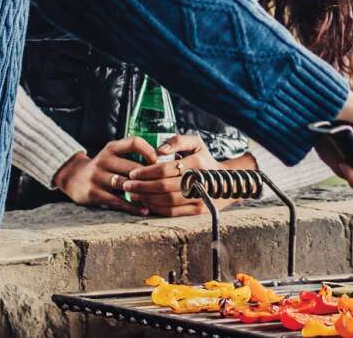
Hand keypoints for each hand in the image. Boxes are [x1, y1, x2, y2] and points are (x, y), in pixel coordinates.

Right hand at [52, 137, 158, 214]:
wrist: (73, 177)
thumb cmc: (103, 167)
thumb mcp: (113, 154)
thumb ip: (133, 155)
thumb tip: (165, 161)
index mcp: (112, 148)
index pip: (134, 142)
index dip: (150, 151)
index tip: (161, 162)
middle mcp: (104, 159)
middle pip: (133, 168)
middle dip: (151, 178)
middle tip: (166, 185)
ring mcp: (98, 176)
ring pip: (126, 185)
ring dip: (144, 194)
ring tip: (158, 200)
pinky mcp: (94, 193)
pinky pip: (117, 201)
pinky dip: (132, 207)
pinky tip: (144, 210)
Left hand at [122, 134, 238, 216]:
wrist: (225, 181)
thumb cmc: (204, 159)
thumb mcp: (195, 143)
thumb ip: (177, 141)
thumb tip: (159, 150)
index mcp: (198, 163)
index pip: (166, 169)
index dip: (147, 172)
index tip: (133, 172)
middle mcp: (200, 182)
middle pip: (164, 187)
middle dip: (142, 186)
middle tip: (127, 185)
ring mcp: (199, 198)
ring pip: (166, 201)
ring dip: (146, 198)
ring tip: (133, 194)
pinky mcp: (198, 211)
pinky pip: (172, 212)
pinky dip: (156, 208)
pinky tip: (146, 202)